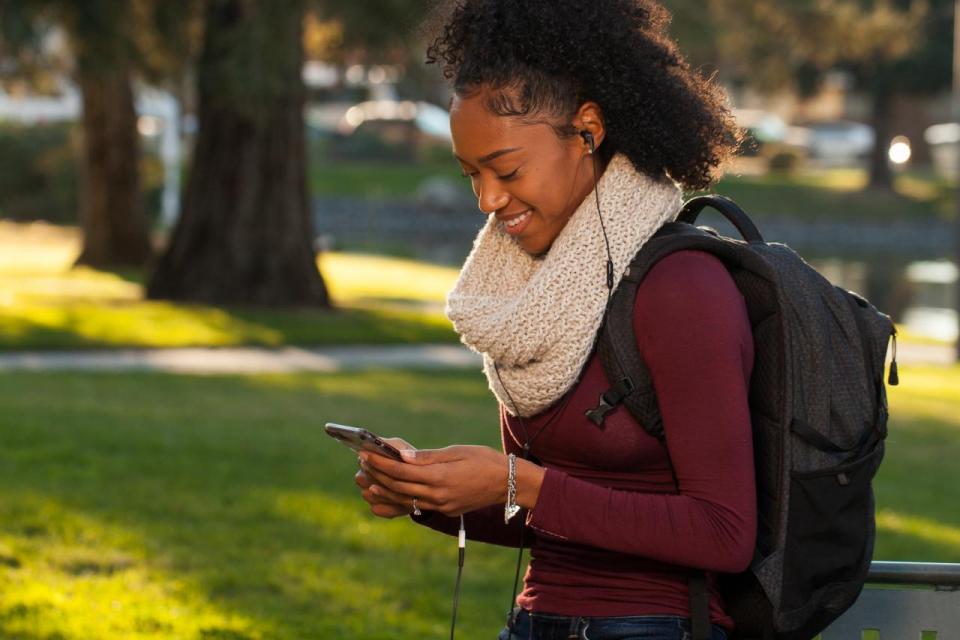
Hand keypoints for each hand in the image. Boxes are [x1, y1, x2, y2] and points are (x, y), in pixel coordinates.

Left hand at [360, 444, 509, 516]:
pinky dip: (399, 500)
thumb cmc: (484, 460)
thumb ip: (428, 457)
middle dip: (378, 475)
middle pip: (399, 487)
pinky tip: (388, 494)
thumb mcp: (457, 451)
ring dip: (384, 490)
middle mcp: (438, 495)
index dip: (381, 463)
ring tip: (368, 480)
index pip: (402, 471)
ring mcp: (441, 506)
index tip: (366, 454)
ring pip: (405, 499)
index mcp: (440, 477)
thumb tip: (402, 456)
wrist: (508, 483)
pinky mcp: (445, 510)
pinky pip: (416, 506)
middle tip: (362, 464)